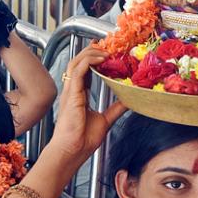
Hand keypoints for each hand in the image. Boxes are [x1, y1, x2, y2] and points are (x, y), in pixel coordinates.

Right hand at [51, 45, 125, 162]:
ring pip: (76, 62)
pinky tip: (101, 58)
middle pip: (79, 62)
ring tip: (106, 50)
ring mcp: (70, 91)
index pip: (84, 70)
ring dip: (91, 53)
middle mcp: (72, 90)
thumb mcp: (104, 120)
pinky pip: (77, 70)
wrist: (72, 151)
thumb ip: (115, 109)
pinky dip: (88, 61)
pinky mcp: (71, 94)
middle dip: (92, 51)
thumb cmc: (82, 140)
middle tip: (108, 46)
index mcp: (78, 95)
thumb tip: (127, 101)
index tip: (109, 54)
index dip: (95, 60)